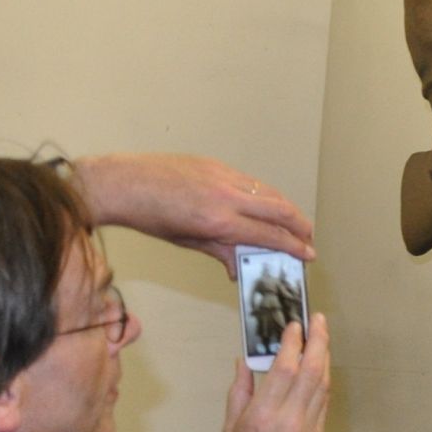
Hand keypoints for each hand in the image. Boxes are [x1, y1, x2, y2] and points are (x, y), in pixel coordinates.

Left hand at [71, 153, 312, 274]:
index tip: (308, 254)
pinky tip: (263, 206)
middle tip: (309, 239)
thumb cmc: (148, 216)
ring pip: (269, 192)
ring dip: (286, 209)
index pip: (268, 234)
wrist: (123, 183)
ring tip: (292, 223)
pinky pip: (251, 181)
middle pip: (280, 209)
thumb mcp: (186, 241)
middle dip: (301, 225)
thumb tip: (239, 267)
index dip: (293, 246)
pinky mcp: (217, 164)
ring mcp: (223, 176)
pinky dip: (264, 195)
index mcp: (217, 220)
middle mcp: (226, 195)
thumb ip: (221, 250)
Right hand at [221, 314, 330, 431]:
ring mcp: (309, 430)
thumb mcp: (228, 431)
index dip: (293, 342)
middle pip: (312, 370)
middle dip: (319, 340)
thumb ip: (239, 393)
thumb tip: (243, 363)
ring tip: (322, 339)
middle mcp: (289, 420)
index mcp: (263, 416)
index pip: (285, 367)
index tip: (294, 325)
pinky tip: (321, 371)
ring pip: (323, 385)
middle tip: (319, 320)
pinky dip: (323, 383)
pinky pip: (324, 404)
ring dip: (325, 358)